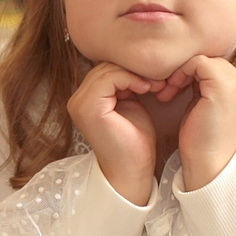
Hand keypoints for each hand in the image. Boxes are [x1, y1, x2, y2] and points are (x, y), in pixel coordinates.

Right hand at [68, 62, 162, 204]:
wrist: (132, 171)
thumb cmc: (134, 142)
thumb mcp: (130, 105)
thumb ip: (126, 86)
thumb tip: (136, 63)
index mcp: (85, 99)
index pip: (105, 70)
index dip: (130, 70)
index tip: (155, 78)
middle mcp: (77, 100)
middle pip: (105, 67)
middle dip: (133, 69)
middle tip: (158, 78)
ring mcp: (80, 104)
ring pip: (107, 70)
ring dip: (135, 74)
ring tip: (155, 84)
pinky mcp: (89, 108)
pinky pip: (110, 78)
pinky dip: (131, 79)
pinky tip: (147, 88)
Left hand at [163, 54, 235, 192]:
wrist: (207, 163)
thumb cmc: (201, 138)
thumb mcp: (203, 104)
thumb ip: (203, 84)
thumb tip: (188, 64)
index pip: (214, 65)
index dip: (191, 73)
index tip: (172, 90)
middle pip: (208, 60)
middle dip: (184, 72)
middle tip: (167, 91)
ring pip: (202, 59)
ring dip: (180, 73)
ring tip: (167, 93)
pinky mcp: (223, 86)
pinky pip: (198, 62)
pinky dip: (181, 73)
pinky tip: (170, 92)